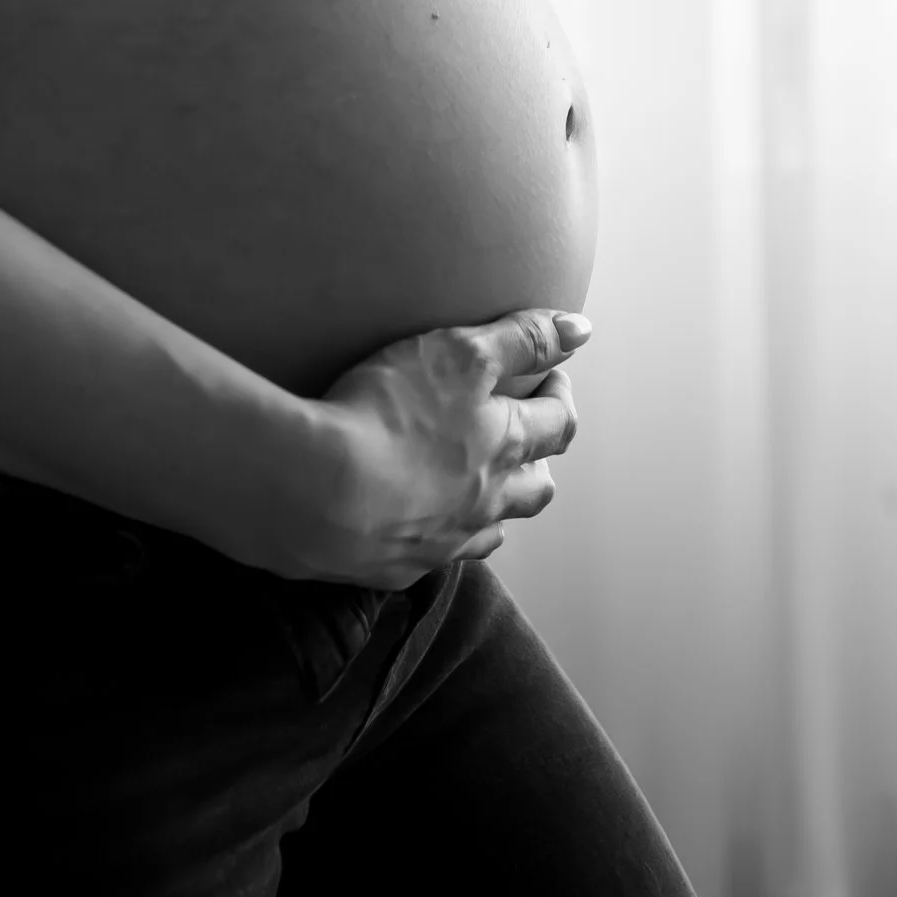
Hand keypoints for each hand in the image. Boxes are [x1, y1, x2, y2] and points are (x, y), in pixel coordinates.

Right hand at [277, 307, 591, 588]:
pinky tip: (421, 523)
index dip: (560, 394)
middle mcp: (484, 502)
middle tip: (528, 436)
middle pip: (535, 489)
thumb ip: (520, 339)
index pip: (557, 424)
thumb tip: (581, 329)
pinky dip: (440, 537)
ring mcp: (443, 542)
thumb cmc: (387, 414)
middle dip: (540, 460)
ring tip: (483, 486)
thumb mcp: (458, 353)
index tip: (553, 373)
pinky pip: (435, 556)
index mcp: (502, 447)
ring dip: (497, 508)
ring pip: (490, 530)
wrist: (316, 493)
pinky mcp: (398, 567)